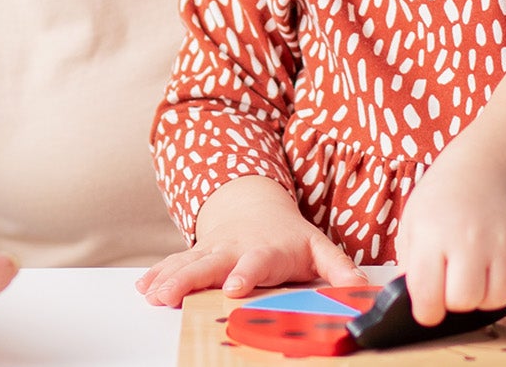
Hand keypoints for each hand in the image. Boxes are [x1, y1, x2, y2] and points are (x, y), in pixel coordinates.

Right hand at [135, 177, 366, 306]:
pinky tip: (144, 287)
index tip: (233, 288)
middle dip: (190, 279)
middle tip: (171, 296)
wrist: (256, 209)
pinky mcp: (196, 254)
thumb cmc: (289, 237)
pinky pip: (174, 264)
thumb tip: (361, 289)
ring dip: (168, 278)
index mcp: (266, 251)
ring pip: (187, 263)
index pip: (255, 263)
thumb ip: (340, 269)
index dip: (245, 274)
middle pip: (210, 264)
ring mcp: (212, 251)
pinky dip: (157, 274)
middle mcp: (234, 250)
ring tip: (152, 295)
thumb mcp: (319, 249)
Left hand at [394, 155, 505, 326]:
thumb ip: (410, 267)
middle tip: (451, 288)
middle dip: (457, 303)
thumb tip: (415, 303)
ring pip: (500, 296)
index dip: (426, 311)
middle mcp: (469, 237)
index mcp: (433, 235)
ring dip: (488, 297)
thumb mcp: (410, 228)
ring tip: (478, 278)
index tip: (427, 309)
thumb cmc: (441, 204)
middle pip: (466, 299)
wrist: (476, 172)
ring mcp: (502, 239)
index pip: (428, 294)